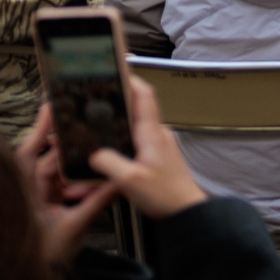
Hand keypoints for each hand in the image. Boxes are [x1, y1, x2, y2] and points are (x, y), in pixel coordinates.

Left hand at [17, 107, 118, 264]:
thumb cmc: (43, 260)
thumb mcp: (73, 229)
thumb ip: (96, 203)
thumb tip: (115, 183)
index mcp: (24, 195)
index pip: (28, 154)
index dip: (39, 130)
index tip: (50, 108)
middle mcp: (28, 194)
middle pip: (48, 161)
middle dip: (68, 149)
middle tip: (87, 130)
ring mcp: (36, 201)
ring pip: (57, 175)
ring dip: (76, 169)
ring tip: (95, 158)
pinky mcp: (47, 209)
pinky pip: (63, 188)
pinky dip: (77, 183)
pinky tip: (93, 180)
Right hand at [84, 77, 206, 219]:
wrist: (187, 212)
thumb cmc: (165, 196)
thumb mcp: (130, 180)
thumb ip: (108, 163)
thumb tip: (92, 152)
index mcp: (152, 134)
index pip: (144, 95)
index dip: (130, 78)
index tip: (115, 67)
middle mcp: (156, 135)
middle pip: (136, 107)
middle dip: (117, 98)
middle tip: (95, 94)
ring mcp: (157, 145)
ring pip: (134, 124)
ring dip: (117, 119)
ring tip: (95, 118)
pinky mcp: (155, 157)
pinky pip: (135, 140)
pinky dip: (120, 138)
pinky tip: (106, 146)